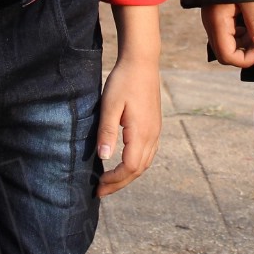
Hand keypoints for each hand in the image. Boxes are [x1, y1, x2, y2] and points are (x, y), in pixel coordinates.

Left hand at [96, 55, 161, 195]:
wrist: (142, 62)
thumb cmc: (123, 81)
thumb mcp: (109, 106)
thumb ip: (107, 133)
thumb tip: (104, 158)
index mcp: (141, 133)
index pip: (130, 168)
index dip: (114, 180)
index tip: (98, 185)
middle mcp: (152, 135)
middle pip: (138, 170)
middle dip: (119, 183)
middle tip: (100, 191)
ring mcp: (155, 131)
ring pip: (145, 163)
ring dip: (128, 176)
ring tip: (110, 181)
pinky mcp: (154, 125)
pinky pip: (148, 153)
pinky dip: (136, 165)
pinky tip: (124, 163)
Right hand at [201, 1, 253, 67]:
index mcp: (217, 23)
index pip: (227, 56)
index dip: (246, 59)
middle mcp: (211, 26)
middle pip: (226, 53)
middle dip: (246, 53)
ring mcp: (212, 22)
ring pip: (227, 45)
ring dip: (245, 44)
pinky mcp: (216, 18)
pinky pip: (227, 35)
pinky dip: (241, 35)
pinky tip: (250, 24)